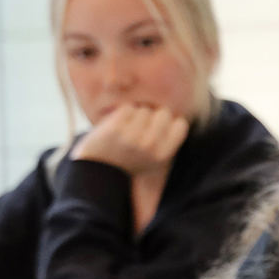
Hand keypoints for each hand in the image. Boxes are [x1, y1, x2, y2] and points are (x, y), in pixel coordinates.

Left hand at [72, 103, 188, 178]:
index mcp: (162, 155)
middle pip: (163, 113)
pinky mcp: (115, 128)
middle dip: (153, 118)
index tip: (158, 132)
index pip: (180, 124)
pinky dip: (121, 115)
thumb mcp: (155, 159)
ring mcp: (131, 137)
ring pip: (144, 110)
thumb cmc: (131, 161)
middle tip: (140, 132)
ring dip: (135, 117)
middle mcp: (149, 146)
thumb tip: (178, 116)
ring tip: (126, 133)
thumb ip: (168, 140)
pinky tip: (117, 129)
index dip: (169, 125)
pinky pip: (127, 108)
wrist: (99, 170)